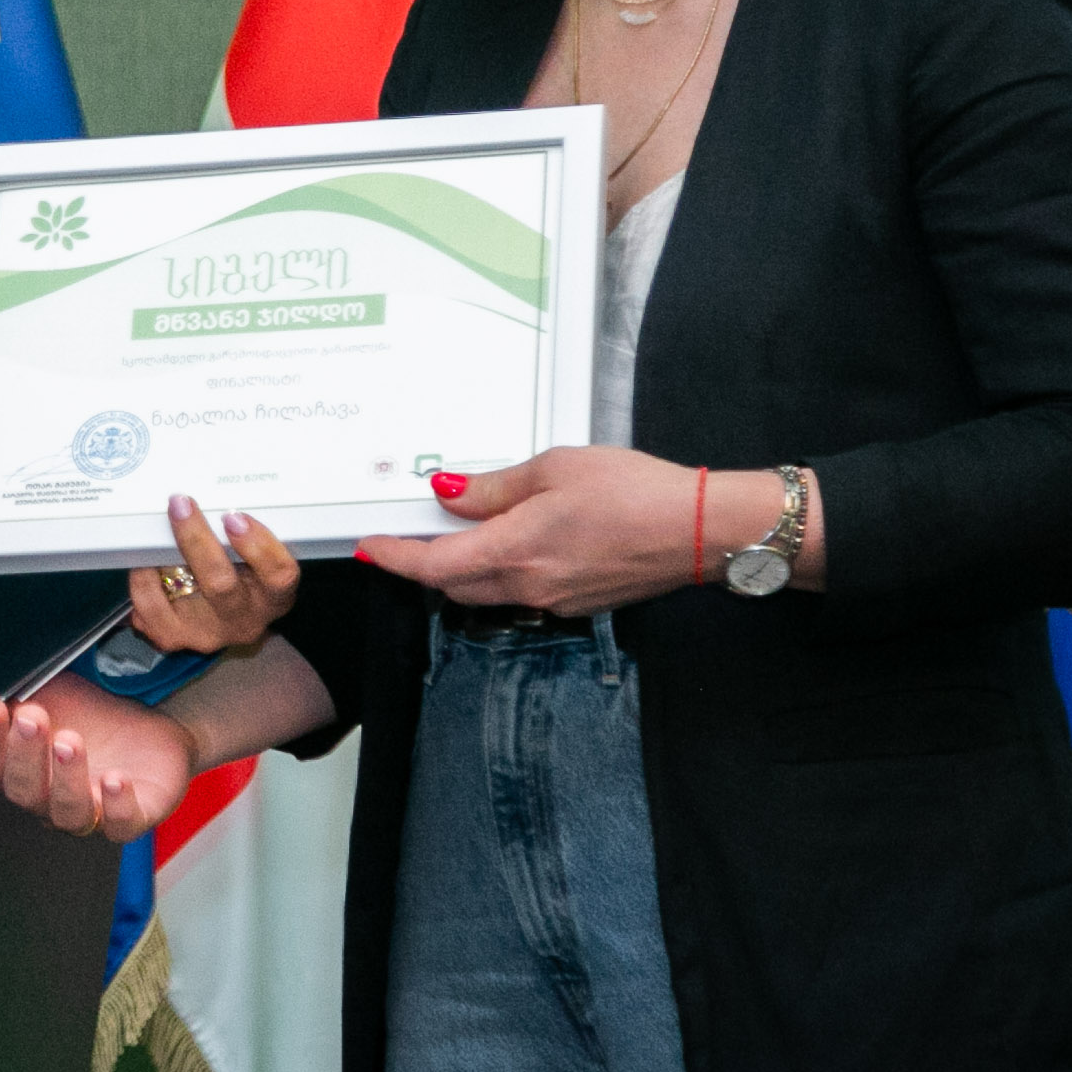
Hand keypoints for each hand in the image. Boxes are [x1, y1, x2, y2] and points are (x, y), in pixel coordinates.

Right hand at [0, 670, 200, 841]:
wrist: (150, 719)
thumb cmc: (84, 712)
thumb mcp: (31, 690)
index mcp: (15, 769)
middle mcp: (46, 798)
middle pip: (23, 790)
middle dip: (25, 754)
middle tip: (33, 716)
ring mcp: (90, 809)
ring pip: (67, 810)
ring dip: (65, 778)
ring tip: (70, 741)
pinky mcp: (133, 815)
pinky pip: (121, 824)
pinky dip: (118, 805)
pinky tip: (116, 780)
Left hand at [125, 496, 301, 652]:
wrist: (226, 622)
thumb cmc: (244, 576)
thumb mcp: (256, 559)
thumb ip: (241, 534)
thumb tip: (210, 489)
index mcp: (274, 596)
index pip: (279, 574)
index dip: (258, 546)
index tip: (234, 516)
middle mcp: (244, 619)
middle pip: (221, 585)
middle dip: (196, 540)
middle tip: (181, 504)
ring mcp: (208, 633)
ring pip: (178, 596)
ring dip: (160, 559)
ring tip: (154, 533)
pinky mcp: (174, 638)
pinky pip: (148, 608)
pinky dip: (142, 580)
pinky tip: (142, 562)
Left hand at [358, 449, 786, 615]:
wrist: (701, 530)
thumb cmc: (635, 491)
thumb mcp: (554, 469)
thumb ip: (495, 488)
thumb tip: (447, 494)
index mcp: (514, 551)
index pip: (432, 566)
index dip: (394, 558)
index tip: (370, 547)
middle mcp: (528, 586)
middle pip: (453, 584)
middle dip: (423, 564)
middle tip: (407, 535)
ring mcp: (555, 600)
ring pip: (485, 592)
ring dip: (460, 570)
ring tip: (456, 533)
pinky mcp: (578, 603)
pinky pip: (521, 593)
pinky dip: (500, 572)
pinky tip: (512, 542)